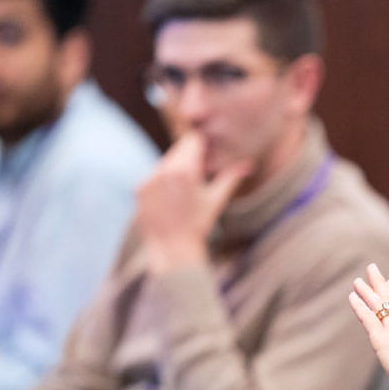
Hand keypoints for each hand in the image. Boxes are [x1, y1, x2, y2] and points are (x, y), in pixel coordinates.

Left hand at [135, 131, 250, 274]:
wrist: (172, 249)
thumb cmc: (199, 225)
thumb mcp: (216, 200)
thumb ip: (231, 177)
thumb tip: (248, 165)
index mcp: (185, 171)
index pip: (193, 140)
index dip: (202, 146)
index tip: (208, 156)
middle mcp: (164, 171)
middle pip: (179, 149)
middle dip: (190, 157)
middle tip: (199, 176)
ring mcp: (150, 180)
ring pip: (166, 161)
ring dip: (177, 168)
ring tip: (185, 192)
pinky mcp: (140, 189)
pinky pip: (155, 175)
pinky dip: (164, 180)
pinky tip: (172, 199)